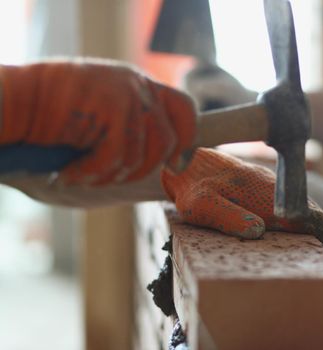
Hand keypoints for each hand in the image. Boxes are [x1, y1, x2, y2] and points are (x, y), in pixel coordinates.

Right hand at [0, 59, 195, 184]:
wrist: (15, 102)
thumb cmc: (53, 118)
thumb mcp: (101, 118)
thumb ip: (133, 132)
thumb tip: (165, 168)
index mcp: (140, 86)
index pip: (184, 107)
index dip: (188, 138)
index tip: (177, 163)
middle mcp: (139, 86)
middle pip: (169, 139)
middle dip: (145, 168)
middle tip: (115, 176)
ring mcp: (128, 93)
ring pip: (144, 153)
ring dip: (113, 175)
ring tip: (86, 175)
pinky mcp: (113, 106)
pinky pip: (118, 156)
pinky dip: (93, 173)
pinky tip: (70, 173)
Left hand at [161, 148, 322, 263]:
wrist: (187, 161)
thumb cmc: (191, 187)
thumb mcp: (201, 205)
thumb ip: (229, 218)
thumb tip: (259, 231)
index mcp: (265, 196)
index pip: (308, 216)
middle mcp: (275, 190)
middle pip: (314, 214)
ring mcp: (273, 188)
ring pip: (305, 210)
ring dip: (318, 230)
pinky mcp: (266, 189)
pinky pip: (293, 206)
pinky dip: (305, 223)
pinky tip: (305, 235)